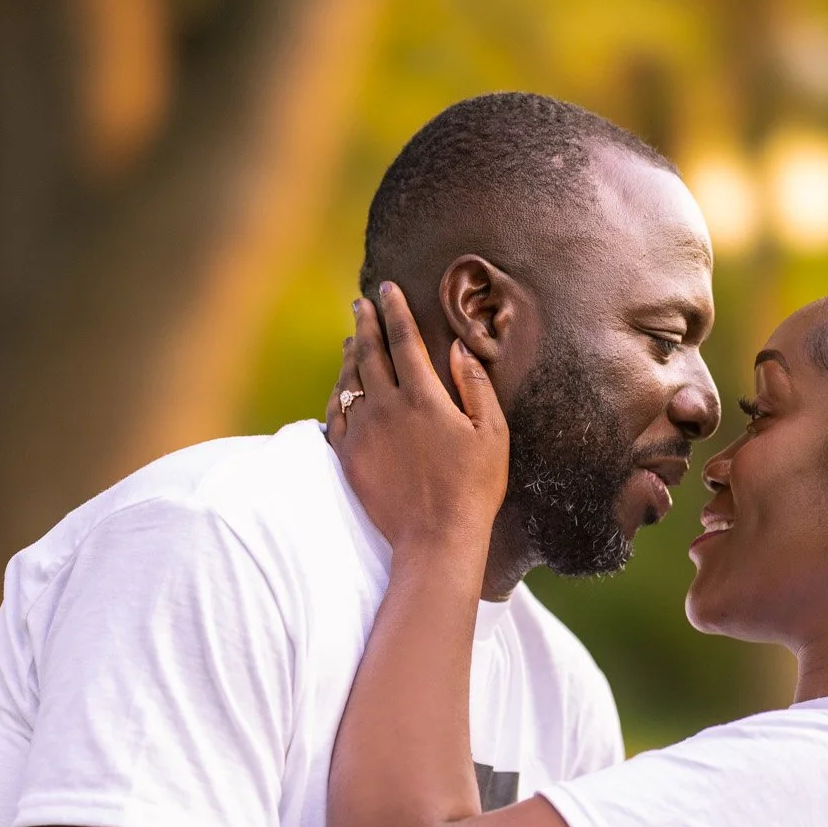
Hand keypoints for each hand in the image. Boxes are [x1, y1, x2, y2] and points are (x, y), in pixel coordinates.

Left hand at [324, 280, 506, 563]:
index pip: (403, 339)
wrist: (435, 538)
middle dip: (366, 322)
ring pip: (348, 381)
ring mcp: (363, 432)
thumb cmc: (473, 487)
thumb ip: (474, 385)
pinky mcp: (348, 457)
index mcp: (423, 396)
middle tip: (361, 304)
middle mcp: (387, 407)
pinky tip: (341, 388)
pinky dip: (337, 394)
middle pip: (370, 353)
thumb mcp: (492, 433)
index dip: (394, 310)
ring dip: (350, 355)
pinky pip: (335, 415)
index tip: (387, 288)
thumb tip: (458, 347)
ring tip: (352, 339)